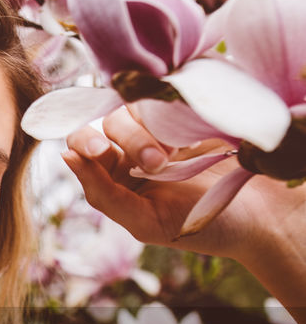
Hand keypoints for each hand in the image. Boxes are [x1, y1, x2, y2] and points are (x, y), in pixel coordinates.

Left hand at [63, 107, 305, 261]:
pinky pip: (167, 96)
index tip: (96, 151)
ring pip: (137, 107)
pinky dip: (170, 112)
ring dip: (150, 130)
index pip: (84, 147)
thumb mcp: (146, 222)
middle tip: (155, 163)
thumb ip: (104, 195)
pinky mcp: (189, 111)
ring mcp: (163, 126)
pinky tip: (188, 137)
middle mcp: (135, 148)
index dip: (84, 142)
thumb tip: (64, 156)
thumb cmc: (200, 226)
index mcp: (117, 177)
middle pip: (109, 123)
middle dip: (127, 140)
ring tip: (176, 156)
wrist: (259, 218)